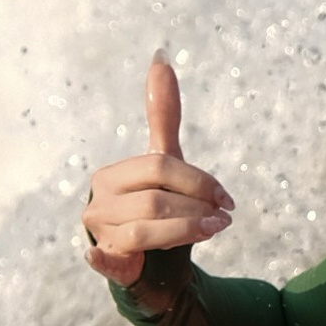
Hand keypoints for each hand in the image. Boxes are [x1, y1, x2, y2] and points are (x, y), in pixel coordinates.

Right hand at [81, 53, 233, 289]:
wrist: (155, 271)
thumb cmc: (160, 214)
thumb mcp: (165, 166)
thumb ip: (163, 117)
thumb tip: (161, 54)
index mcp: (112, 175)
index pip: (160, 167)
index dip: (198, 181)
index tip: (226, 199)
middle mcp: (100, 202)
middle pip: (156, 198)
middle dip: (196, 208)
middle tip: (223, 218)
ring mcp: (100, 234)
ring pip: (147, 229)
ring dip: (187, 231)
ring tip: (213, 231)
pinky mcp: (106, 263)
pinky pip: (102, 258)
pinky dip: (102, 258)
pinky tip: (103, 255)